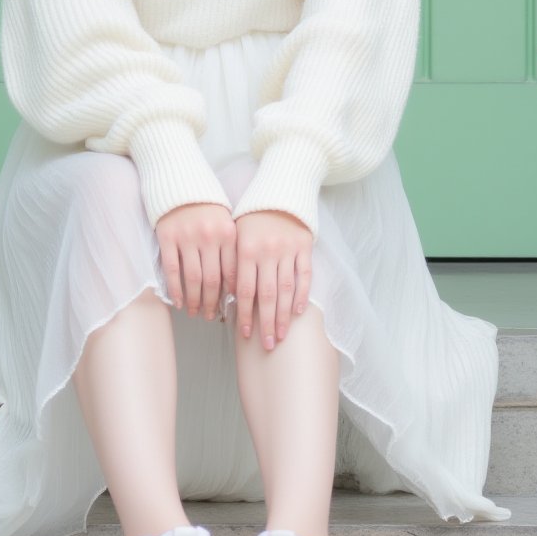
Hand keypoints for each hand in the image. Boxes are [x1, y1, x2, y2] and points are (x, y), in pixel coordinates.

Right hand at [155, 203, 237, 321]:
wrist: (180, 181)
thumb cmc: (208, 206)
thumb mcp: (227, 222)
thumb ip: (232, 249)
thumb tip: (236, 287)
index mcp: (228, 233)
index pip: (232, 272)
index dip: (231, 295)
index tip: (231, 310)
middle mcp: (209, 236)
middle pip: (212, 280)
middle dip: (212, 303)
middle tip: (210, 316)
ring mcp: (187, 237)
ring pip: (193, 278)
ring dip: (194, 300)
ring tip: (196, 313)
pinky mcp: (167, 237)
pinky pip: (172, 270)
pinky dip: (176, 289)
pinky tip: (178, 302)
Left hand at [233, 210, 312, 350]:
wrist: (279, 190)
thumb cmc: (252, 215)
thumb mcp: (236, 234)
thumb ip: (234, 263)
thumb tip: (231, 298)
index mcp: (246, 250)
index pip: (245, 291)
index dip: (245, 315)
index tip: (245, 335)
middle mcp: (268, 251)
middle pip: (267, 296)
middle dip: (267, 323)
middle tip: (268, 345)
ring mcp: (288, 250)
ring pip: (286, 289)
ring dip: (284, 316)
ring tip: (282, 335)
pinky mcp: (305, 246)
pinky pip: (305, 275)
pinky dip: (302, 294)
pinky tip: (298, 312)